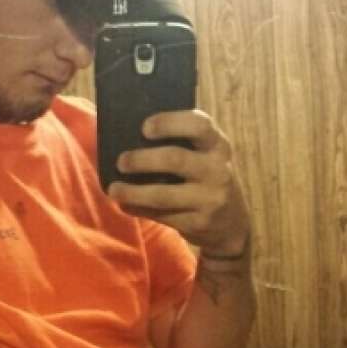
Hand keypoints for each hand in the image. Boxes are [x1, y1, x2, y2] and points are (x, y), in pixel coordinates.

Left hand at [108, 110, 250, 258]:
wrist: (233, 225)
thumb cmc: (208, 180)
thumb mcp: (208, 157)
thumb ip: (184, 144)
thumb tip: (131, 135)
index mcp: (218, 146)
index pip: (199, 125)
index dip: (170, 122)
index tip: (145, 127)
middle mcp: (218, 170)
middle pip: (175, 159)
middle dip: (143, 159)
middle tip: (121, 161)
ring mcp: (209, 199)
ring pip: (163, 194)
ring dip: (133, 191)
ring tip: (113, 189)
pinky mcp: (198, 223)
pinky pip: (161, 215)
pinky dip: (139, 209)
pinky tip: (125, 204)